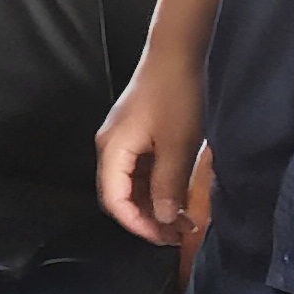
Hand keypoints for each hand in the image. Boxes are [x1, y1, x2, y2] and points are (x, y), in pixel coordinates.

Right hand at [95, 53, 210, 246]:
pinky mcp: (135, 134)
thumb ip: (167, 186)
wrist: (177, 55)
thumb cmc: (176, 96)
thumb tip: (160, 219)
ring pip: (130, 185)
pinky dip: (156, 188)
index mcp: (113, 150)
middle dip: (145, 219)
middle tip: (178, 233)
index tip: (166, 239)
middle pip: (118, 195)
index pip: (114, 201)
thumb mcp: (177, 145)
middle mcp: (110, 147)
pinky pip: (139, 171)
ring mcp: (122, 140)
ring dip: (152, 204)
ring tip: (183, 219)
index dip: (138, 225)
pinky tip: (177, 194)